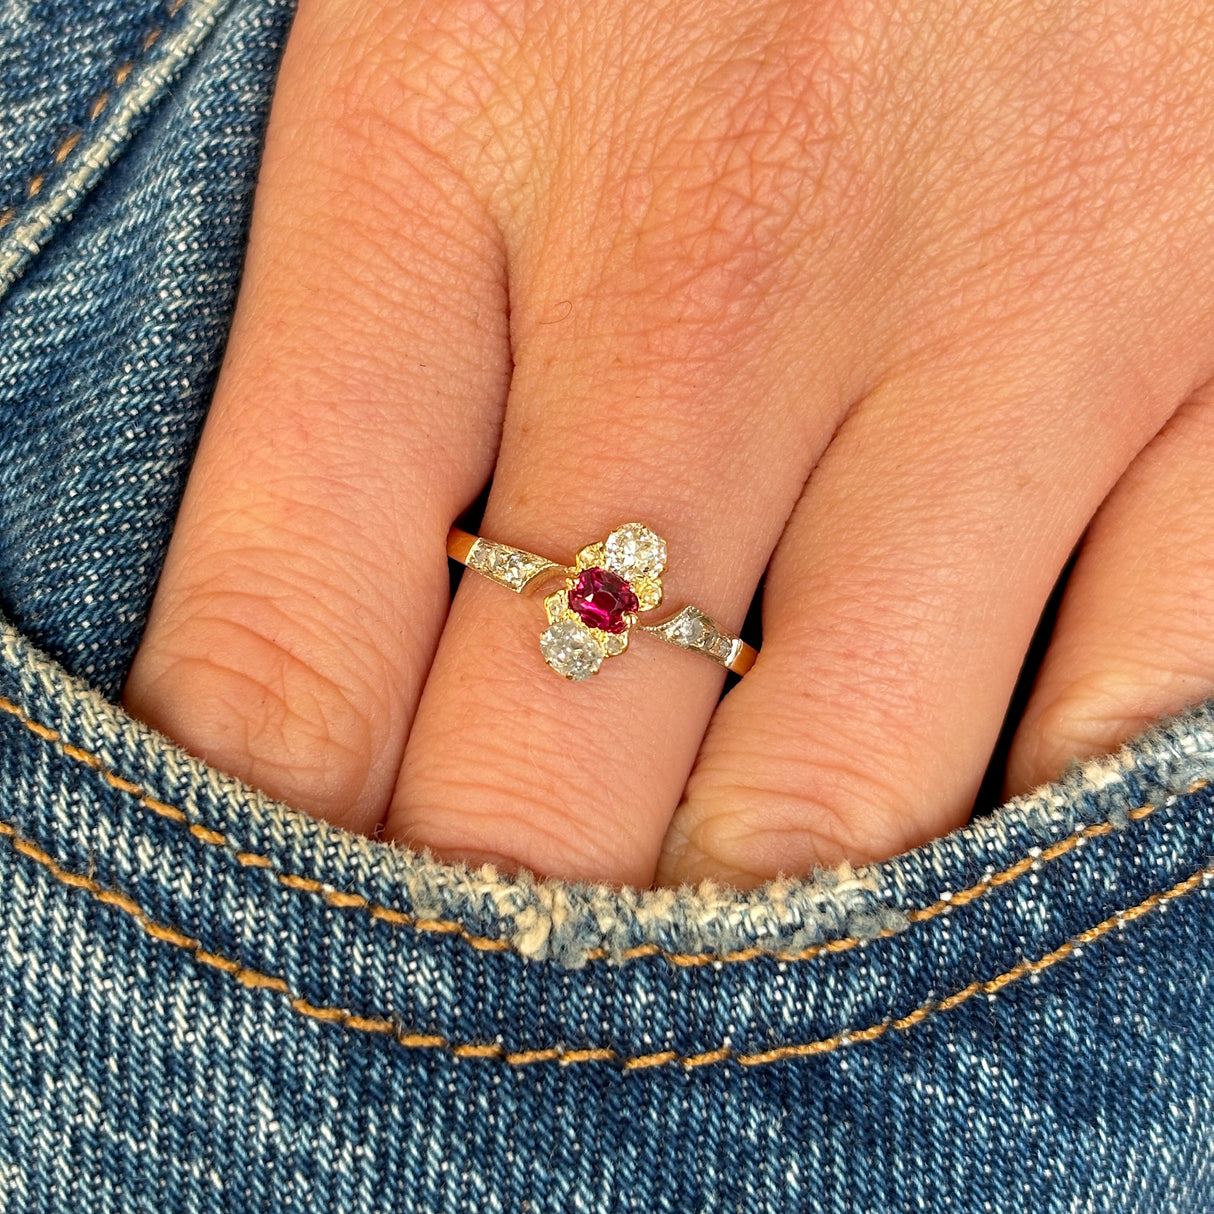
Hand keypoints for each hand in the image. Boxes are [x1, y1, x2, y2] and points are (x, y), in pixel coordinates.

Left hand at [122, 0, 1213, 888]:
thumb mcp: (448, 32)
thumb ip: (372, 342)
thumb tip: (314, 658)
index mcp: (460, 128)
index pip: (284, 620)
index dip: (253, 825)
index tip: (255, 922)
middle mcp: (725, 257)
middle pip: (537, 755)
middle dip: (487, 924)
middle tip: (471, 991)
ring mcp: (1007, 316)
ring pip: (832, 790)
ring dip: (734, 930)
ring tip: (681, 978)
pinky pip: (1128, 710)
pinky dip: (1019, 824)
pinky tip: (938, 839)